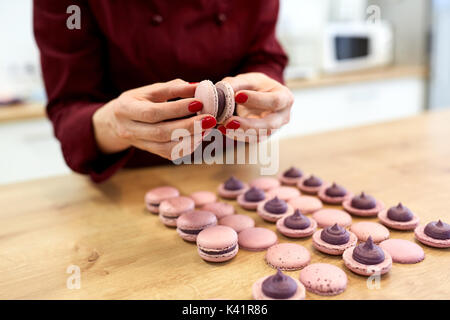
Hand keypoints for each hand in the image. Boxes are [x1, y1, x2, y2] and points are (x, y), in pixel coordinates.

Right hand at [92, 79, 216, 159]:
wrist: (117, 122)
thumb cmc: (138, 101)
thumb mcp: (149, 91)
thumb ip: (172, 88)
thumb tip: (198, 87)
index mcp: (126, 109)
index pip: (153, 112)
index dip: (176, 109)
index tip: (198, 103)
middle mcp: (130, 130)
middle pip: (160, 132)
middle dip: (187, 126)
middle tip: (210, 119)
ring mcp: (140, 144)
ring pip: (166, 147)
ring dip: (190, 139)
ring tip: (208, 129)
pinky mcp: (151, 152)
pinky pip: (170, 154)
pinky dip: (187, 147)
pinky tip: (200, 137)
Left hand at [220, 72, 293, 139]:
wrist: (261, 96)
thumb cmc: (258, 86)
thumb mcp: (250, 79)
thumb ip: (237, 83)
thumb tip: (222, 91)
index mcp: (285, 98)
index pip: (274, 101)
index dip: (256, 99)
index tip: (237, 96)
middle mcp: (283, 116)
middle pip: (269, 125)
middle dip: (248, 125)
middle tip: (229, 122)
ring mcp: (273, 129)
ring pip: (259, 135)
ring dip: (239, 133)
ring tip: (222, 126)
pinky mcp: (262, 136)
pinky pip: (249, 139)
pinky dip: (235, 135)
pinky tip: (223, 129)